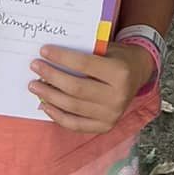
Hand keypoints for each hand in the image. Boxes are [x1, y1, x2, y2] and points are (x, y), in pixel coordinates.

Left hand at [29, 43, 152, 133]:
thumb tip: (50, 58)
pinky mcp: (105, 126)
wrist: (139, 73)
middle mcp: (117, 96)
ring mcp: (112, 115)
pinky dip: (57, 115)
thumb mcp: (107, 48)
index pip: (83, 64)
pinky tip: (45, 105)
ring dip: (49, 96)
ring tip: (34, 85)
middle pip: (75, 88)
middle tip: (35, 67)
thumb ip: (84, 53)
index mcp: (119, 73)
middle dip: (51, 76)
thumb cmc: (117, 57)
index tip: (44, 51)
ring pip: (72, 107)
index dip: (61, 57)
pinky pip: (75, 124)